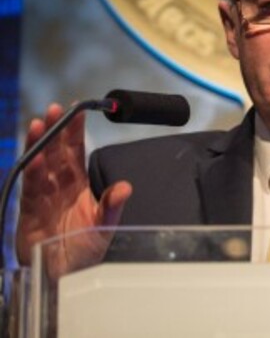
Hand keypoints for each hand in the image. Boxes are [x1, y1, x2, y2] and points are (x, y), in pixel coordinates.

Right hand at [16, 103, 131, 278]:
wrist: (64, 277)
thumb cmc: (85, 250)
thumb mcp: (104, 226)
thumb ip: (111, 205)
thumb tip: (126, 187)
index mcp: (77, 182)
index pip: (76, 150)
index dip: (74, 130)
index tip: (76, 109)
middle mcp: (58, 184)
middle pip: (55, 151)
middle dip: (55, 129)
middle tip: (53, 109)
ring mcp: (42, 195)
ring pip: (39, 164)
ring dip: (39, 144)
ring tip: (38, 124)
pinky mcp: (28, 211)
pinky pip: (30, 187)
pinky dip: (32, 172)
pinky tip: (34, 157)